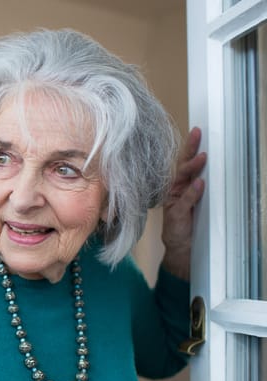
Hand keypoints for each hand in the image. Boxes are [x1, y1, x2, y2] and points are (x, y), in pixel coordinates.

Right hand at [161, 127, 206, 280]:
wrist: (180, 247)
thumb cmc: (187, 224)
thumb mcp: (194, 202)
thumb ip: (198, 187)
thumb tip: (208, 171)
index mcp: (179, 185)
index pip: (185, 162)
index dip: (190, 146)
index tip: (197, 131)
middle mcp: (175, 190)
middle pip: (182, 166)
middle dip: (190, 150)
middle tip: (198, 135)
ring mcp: (174, 201)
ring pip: (182, 180)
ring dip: (192, 167)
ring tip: (202, 157)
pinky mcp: (176, 214)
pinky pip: (185, 200)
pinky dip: (192, 192)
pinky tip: (199, 183)